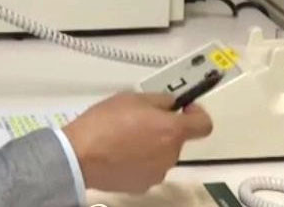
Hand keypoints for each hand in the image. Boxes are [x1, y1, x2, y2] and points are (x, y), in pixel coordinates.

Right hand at [62, 92, 211, 192]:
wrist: (80, 155)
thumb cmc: (103, 124)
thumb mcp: (132, 98)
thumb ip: (159, 100)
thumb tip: (169, 104)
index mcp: (171, 130)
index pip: (203, 124)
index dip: (197, 114)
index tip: (186, 109)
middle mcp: (170, 154)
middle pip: (177, 138)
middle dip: (163, 128)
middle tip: (139, 119)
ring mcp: (157, 172)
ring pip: (162, 153)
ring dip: (150, 144)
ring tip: (124, 135)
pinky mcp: (143, 184)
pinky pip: (148, 167)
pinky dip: (139, 160)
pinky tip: (120, 151)